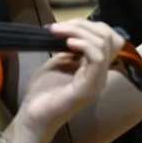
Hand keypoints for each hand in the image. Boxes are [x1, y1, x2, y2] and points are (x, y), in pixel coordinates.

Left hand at [14, 19, 125, 142]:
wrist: (33, 117)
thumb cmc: (43, 92)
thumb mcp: (59, 63)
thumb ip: (71, 50)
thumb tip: (74, 33)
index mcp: (95, 67)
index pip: (108, 38)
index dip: (90, 25)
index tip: (65, 25)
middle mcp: (101, 73)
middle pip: (108, 37)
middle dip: (84, 24)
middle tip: (59, 27)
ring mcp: (97, 81)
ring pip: (103, 44)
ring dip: (80, 31)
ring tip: (59, 32)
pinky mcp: (88, 87)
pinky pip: (97, 59)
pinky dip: (84, 45)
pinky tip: (68, 43)